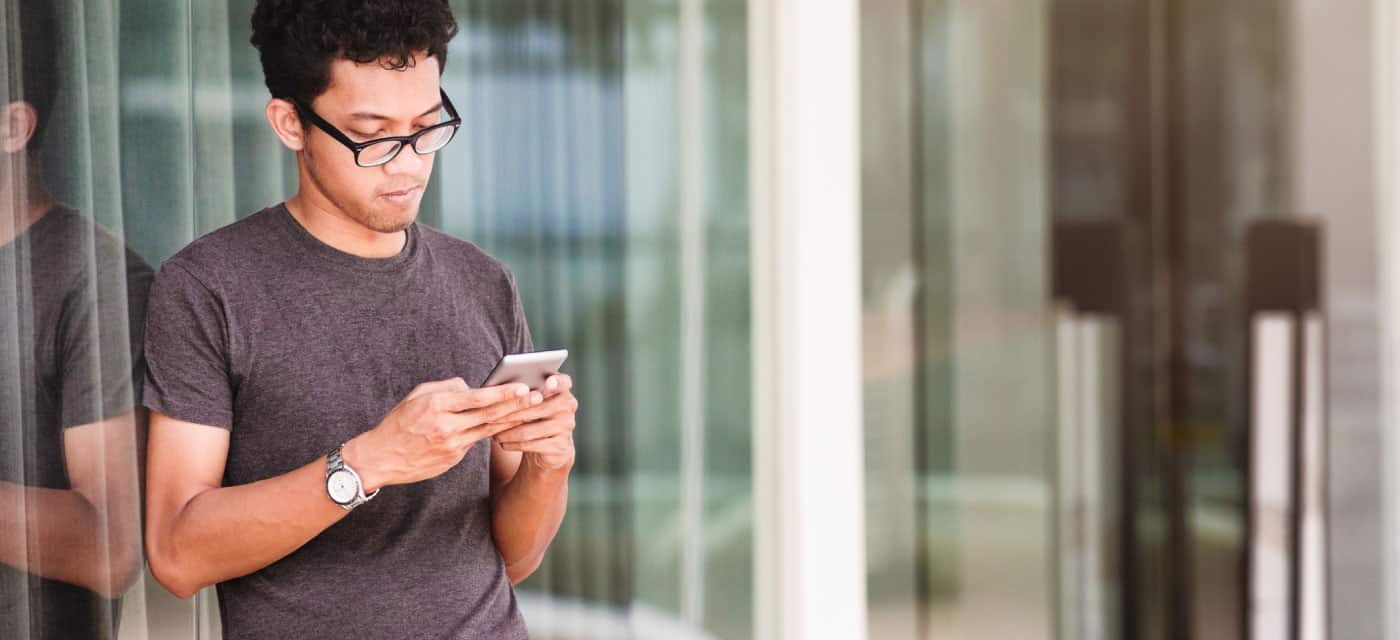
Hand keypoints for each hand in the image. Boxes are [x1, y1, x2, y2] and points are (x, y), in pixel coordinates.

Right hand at [344, 377, 543, 490]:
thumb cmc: (399, 421)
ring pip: (488, 430)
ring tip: (532, 411)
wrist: (382, 458)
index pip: (477, 398)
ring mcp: (451, 446)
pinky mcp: (453, 459)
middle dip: (516, 406)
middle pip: (488, 415)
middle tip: (538, 398)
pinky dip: (495, 433)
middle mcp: (446, 427)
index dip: (502, 393)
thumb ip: (447, 388)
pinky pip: (477, 441)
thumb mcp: (417, 395)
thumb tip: (472, 386)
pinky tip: (511, 425)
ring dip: (512, 420)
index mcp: (437, 406)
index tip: (521, 387)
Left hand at [492, 374, 577, 470]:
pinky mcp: (560, 445)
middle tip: (490, 416)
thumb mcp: (532, 402)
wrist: (550, 445)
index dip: (557, 382)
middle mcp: (568, 406)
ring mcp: (566, 426)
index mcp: (563, 390)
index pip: (564, 381)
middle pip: (537, 407)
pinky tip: (503, 443)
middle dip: (510, 412)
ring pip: (530, 429)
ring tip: (492, 432)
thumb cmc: (534, 416)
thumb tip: (497, 389)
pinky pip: (531, 444)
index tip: (548, 383)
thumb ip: (523, 392)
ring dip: (507, 432)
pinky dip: (513, 444)